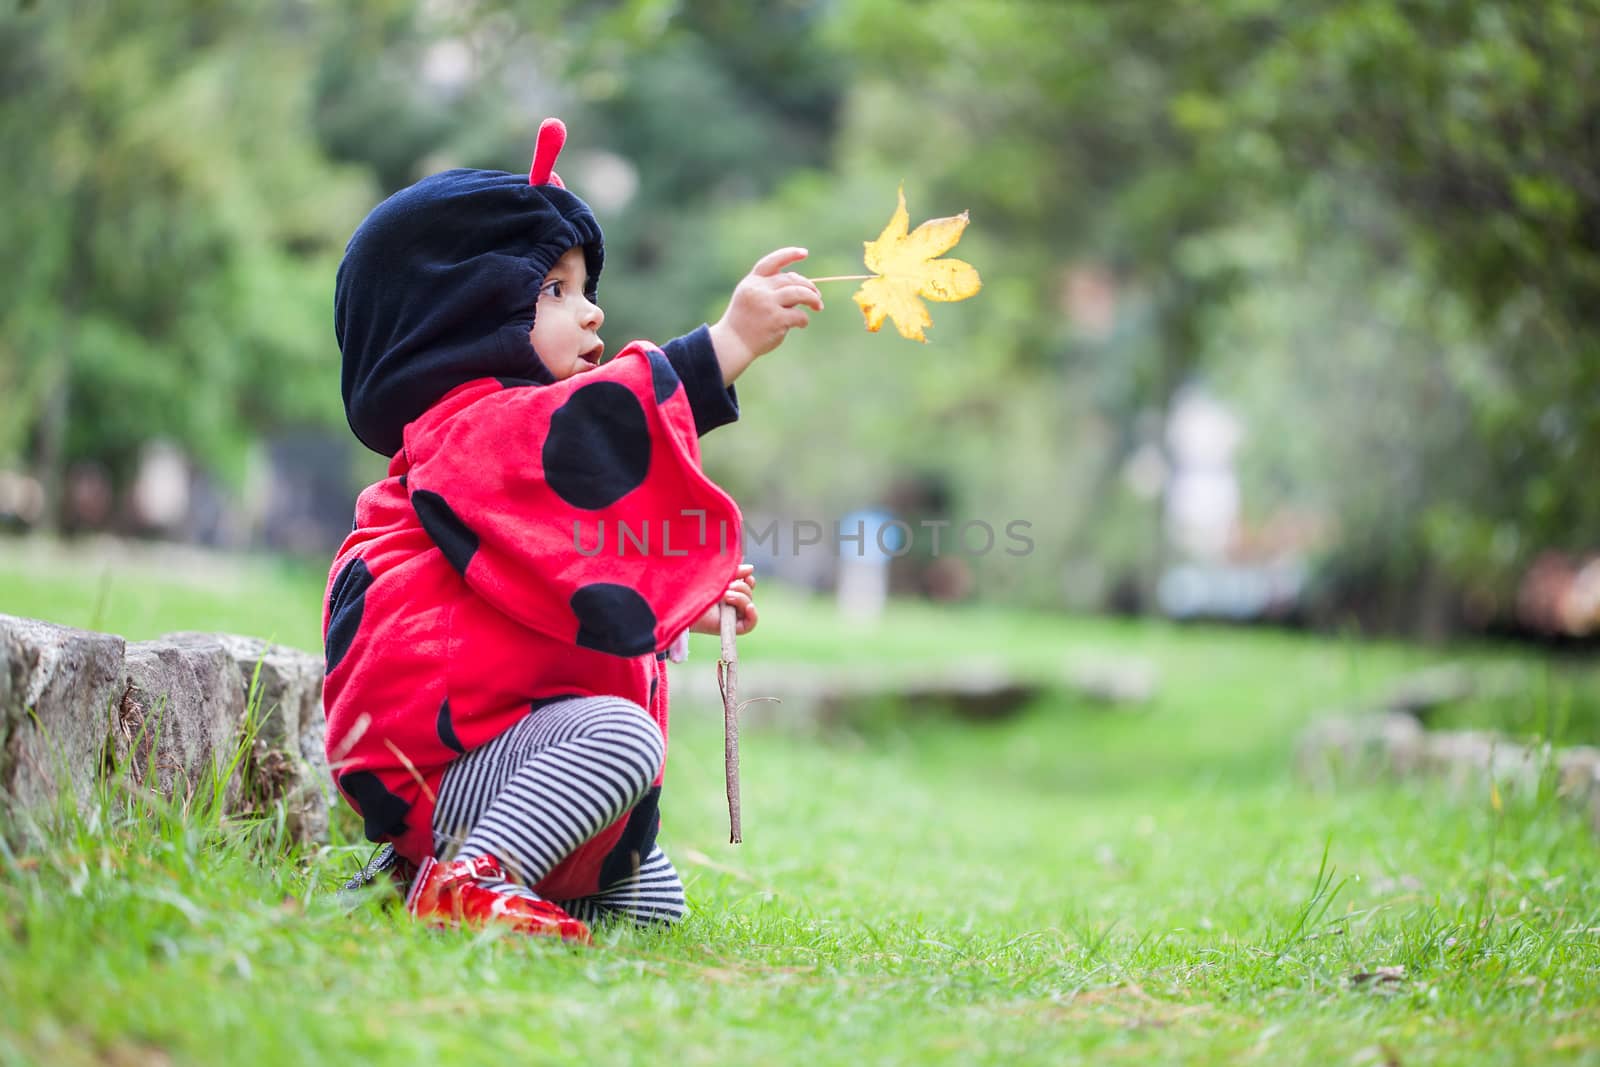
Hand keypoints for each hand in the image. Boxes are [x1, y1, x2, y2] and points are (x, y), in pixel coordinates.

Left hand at [689, 563, 757, 635]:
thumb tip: (751, 569)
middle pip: (749, 595)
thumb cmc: (694, 590)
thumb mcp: (717, 578)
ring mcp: (730, 616)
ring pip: (749, 605)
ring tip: (725, 596)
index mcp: (726, 591)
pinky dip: (753, 616)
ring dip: (741, 598)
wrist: (680, 604)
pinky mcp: (730, 628)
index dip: (749, 581)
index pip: (747, 586)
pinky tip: (749, 607)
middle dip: (742, 588)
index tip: (747, 576)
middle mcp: (730, 604)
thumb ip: (733, 573)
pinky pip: (749, 625)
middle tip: (728, 587)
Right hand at [707, 248, 823, 384]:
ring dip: (813, 299)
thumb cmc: (745, 321)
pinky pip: (799, 315)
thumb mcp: (751, 298)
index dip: (789, 255)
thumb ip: (770, 288)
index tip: (804, 253)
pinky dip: (804, 319)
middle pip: (791, 279)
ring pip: (800, 293)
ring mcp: (767, 304)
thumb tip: (800, 282)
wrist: (733, 344)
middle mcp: (759, 289)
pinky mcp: (776, 320)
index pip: (772, 262)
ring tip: (818, 306)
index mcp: (752, 282)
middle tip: (817, 296)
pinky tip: (802, 324)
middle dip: (808, 286)